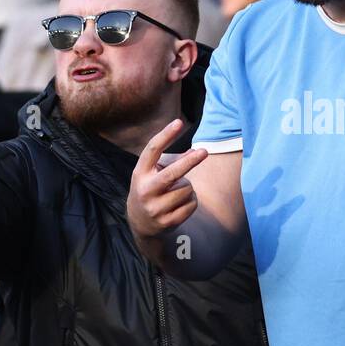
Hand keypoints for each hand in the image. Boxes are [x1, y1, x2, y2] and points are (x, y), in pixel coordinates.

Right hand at [127, 119, 208, 240]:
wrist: (140, 222)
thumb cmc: (151, 188)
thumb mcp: (154, 173)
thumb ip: (173, 161)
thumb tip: (197, 152)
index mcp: (140, 173)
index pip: (152, 150)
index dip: (166, 135)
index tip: (179, 122)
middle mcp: (145, 190)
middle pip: (172, 173)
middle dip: (190, 162)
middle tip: (204, 151)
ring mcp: (155, 208)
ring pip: (187, 189)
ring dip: (188, 188)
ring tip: (177, 193)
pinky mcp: (166, 222)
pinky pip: (191, 204)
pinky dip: (191, 202)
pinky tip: (179, 205)